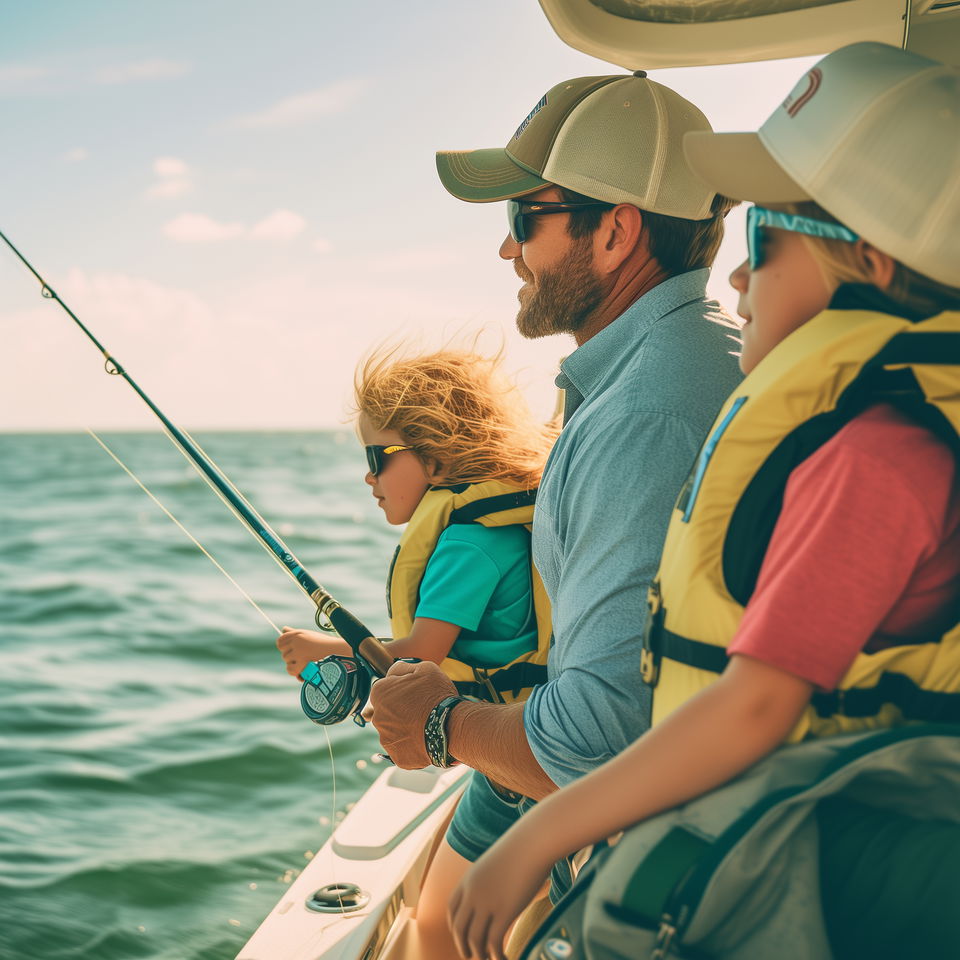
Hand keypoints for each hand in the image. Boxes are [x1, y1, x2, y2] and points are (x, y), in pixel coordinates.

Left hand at [276, 626, 349, 678]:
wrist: (334, 648)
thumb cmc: (322, 642)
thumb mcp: (307, 634)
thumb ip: (294, 632)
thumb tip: (283, 629)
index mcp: (297, 633)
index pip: (280, 641)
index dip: (283, 647)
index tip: (289, 651)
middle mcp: (296, 640)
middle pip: (283, 652)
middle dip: (290, 656)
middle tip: (300, 658)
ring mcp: (298, 650)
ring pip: (287, 660)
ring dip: (293, 664)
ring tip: (303, 664)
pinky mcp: (302, 660)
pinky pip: (290, 668)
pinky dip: (294, 672)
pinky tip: (300, 672)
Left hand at [366, 659, 456, 767]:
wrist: (451, 727)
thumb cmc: (437, 695)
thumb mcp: (423, 668)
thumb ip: (401, 668)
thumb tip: (391, 672)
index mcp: (380, 693)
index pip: (385, 689)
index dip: (401, 690)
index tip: (414, 693)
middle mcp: (377, 717)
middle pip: (387, 711)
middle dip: (400, 710)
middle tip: (420, 709)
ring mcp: (386, 739)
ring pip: (393, 731)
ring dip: (405, 728)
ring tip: (425, 725)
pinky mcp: (397, 757)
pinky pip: (402, 749)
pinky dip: (411, 745)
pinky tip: (425, 738)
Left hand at [448, 838, 551, 959]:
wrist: (534, 842)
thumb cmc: (522, 849)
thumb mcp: (497, 863)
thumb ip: (491, 878)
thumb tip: (498, 890)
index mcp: (468, 879)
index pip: (452, 909)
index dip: (455, 927)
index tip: (463, 936)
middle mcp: (473, 892)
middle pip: (459, 928)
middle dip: (463, 946)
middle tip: (472, 956)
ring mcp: (487, 902)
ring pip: (475, 939)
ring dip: (480, 955)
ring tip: (489, 959)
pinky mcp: (505, 911)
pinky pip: (494, 942)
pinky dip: (497, 955)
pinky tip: (505, 958)